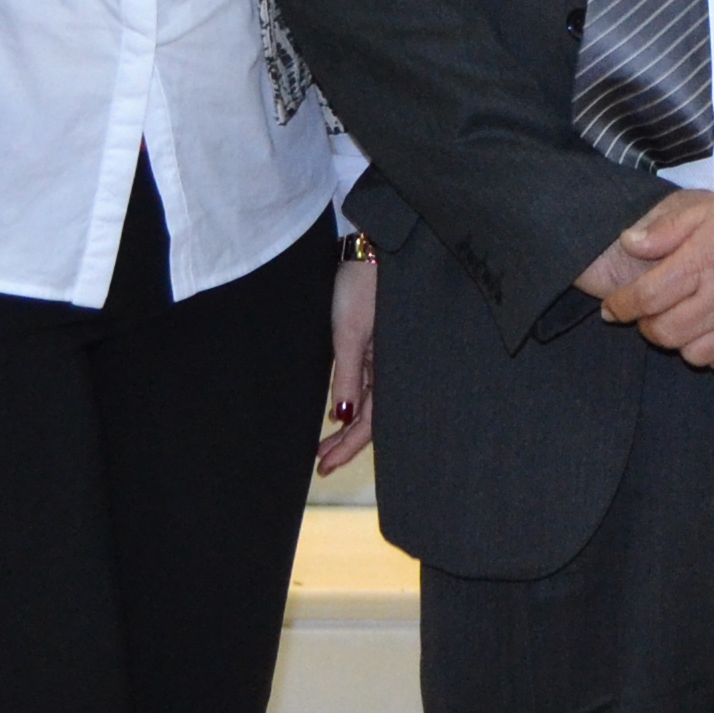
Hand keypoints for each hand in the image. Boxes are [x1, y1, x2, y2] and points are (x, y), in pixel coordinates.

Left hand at [316, 243, 379, 473]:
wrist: (372, 245)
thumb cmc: (361, 286)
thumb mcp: (349, 332)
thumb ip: (348, 376)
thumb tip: (343, 416)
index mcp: (390, 367)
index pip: (371, 421)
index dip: (348, 447)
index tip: (324, 466)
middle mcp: (391, 366)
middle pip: (372, 417)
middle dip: (346, 443)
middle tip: (321, 465)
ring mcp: (385, 355)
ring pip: (369, 402)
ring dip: (347, 425)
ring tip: (324, 446)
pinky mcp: (376, 342)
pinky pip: (368, 381)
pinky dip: (354, 400)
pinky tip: (341, 410)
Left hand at [594, 182, 713, 372]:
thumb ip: (669, 229)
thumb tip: (630, 243)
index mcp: (704, 261)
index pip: (646, 297)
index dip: (621, 306)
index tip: (612, 308)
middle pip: (665, 333)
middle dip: (647, 327)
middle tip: (648, 316)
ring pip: (695, 355)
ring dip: (681, 343)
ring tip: (683, 325)